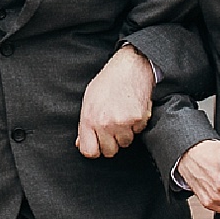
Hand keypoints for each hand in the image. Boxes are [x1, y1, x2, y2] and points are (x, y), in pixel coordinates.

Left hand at [77, 44, 154, 158]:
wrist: (131, 67)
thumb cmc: (109, 81)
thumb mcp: (89, 100)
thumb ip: (85, 124)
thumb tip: (80, 142)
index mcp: (89, 119)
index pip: (89, 151)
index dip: (95, 149)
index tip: (98, 143)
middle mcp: (105, 123)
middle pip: (109, 151)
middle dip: (112, 142)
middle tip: (113, 126)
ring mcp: (122, 122)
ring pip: (125, 143)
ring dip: (125, 133)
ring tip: (123, 114)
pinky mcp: (138, 119)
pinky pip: (138, 132)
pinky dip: (137, 124)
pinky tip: (132, 110)